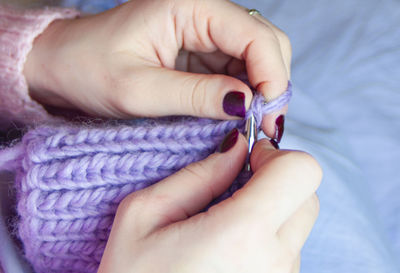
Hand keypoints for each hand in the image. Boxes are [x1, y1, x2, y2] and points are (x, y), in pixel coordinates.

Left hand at [24, 0, 290, 137]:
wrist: (62, 65)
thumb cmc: (88, 69)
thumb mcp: (138, 89)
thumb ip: (195, 95)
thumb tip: (246, 104)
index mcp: (189, 5)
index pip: (255, 35)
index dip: (272, 76)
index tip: (268, 118)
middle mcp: (203, 11)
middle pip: (265, 42)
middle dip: (272, 83)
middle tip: (264, 125)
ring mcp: (203, 31)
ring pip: (255, 57)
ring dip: (260, 91)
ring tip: (251, 125)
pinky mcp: (200, 51)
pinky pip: (236, 69)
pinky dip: (243, 93)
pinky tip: (236, 115)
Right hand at [98, 132, 321, 272]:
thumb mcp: (145, 216)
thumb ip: (198, 175)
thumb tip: (236, 148)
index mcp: (241, 234)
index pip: (301, 171)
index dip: (276, 155)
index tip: (248, 159)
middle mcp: (274, 262)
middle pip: (307, 196)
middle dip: (277, 179)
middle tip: (237, 184)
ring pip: (298, 225)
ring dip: (271, 210)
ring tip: (226, 224)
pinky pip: (287, 251)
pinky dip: (267, 237)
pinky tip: (230, 248)